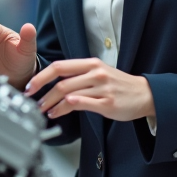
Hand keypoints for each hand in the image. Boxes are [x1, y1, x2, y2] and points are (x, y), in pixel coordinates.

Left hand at [28, 58, 154, 121]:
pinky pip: (82, 104)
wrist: (146, 94)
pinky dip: (66, 108)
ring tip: (45, 110)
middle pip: (61, 81)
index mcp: (91, 64)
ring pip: (69, 94)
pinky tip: (58, 112)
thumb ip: (78, 76)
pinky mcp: (107, 104)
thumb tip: (53, 84)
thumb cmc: (119, 85)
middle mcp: (96, 73)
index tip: (30, 86)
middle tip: (34, 103)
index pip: (59, 66)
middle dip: (43, 93)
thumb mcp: (98, 73)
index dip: (41, 76)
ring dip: (52, 104)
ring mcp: (102, 88)